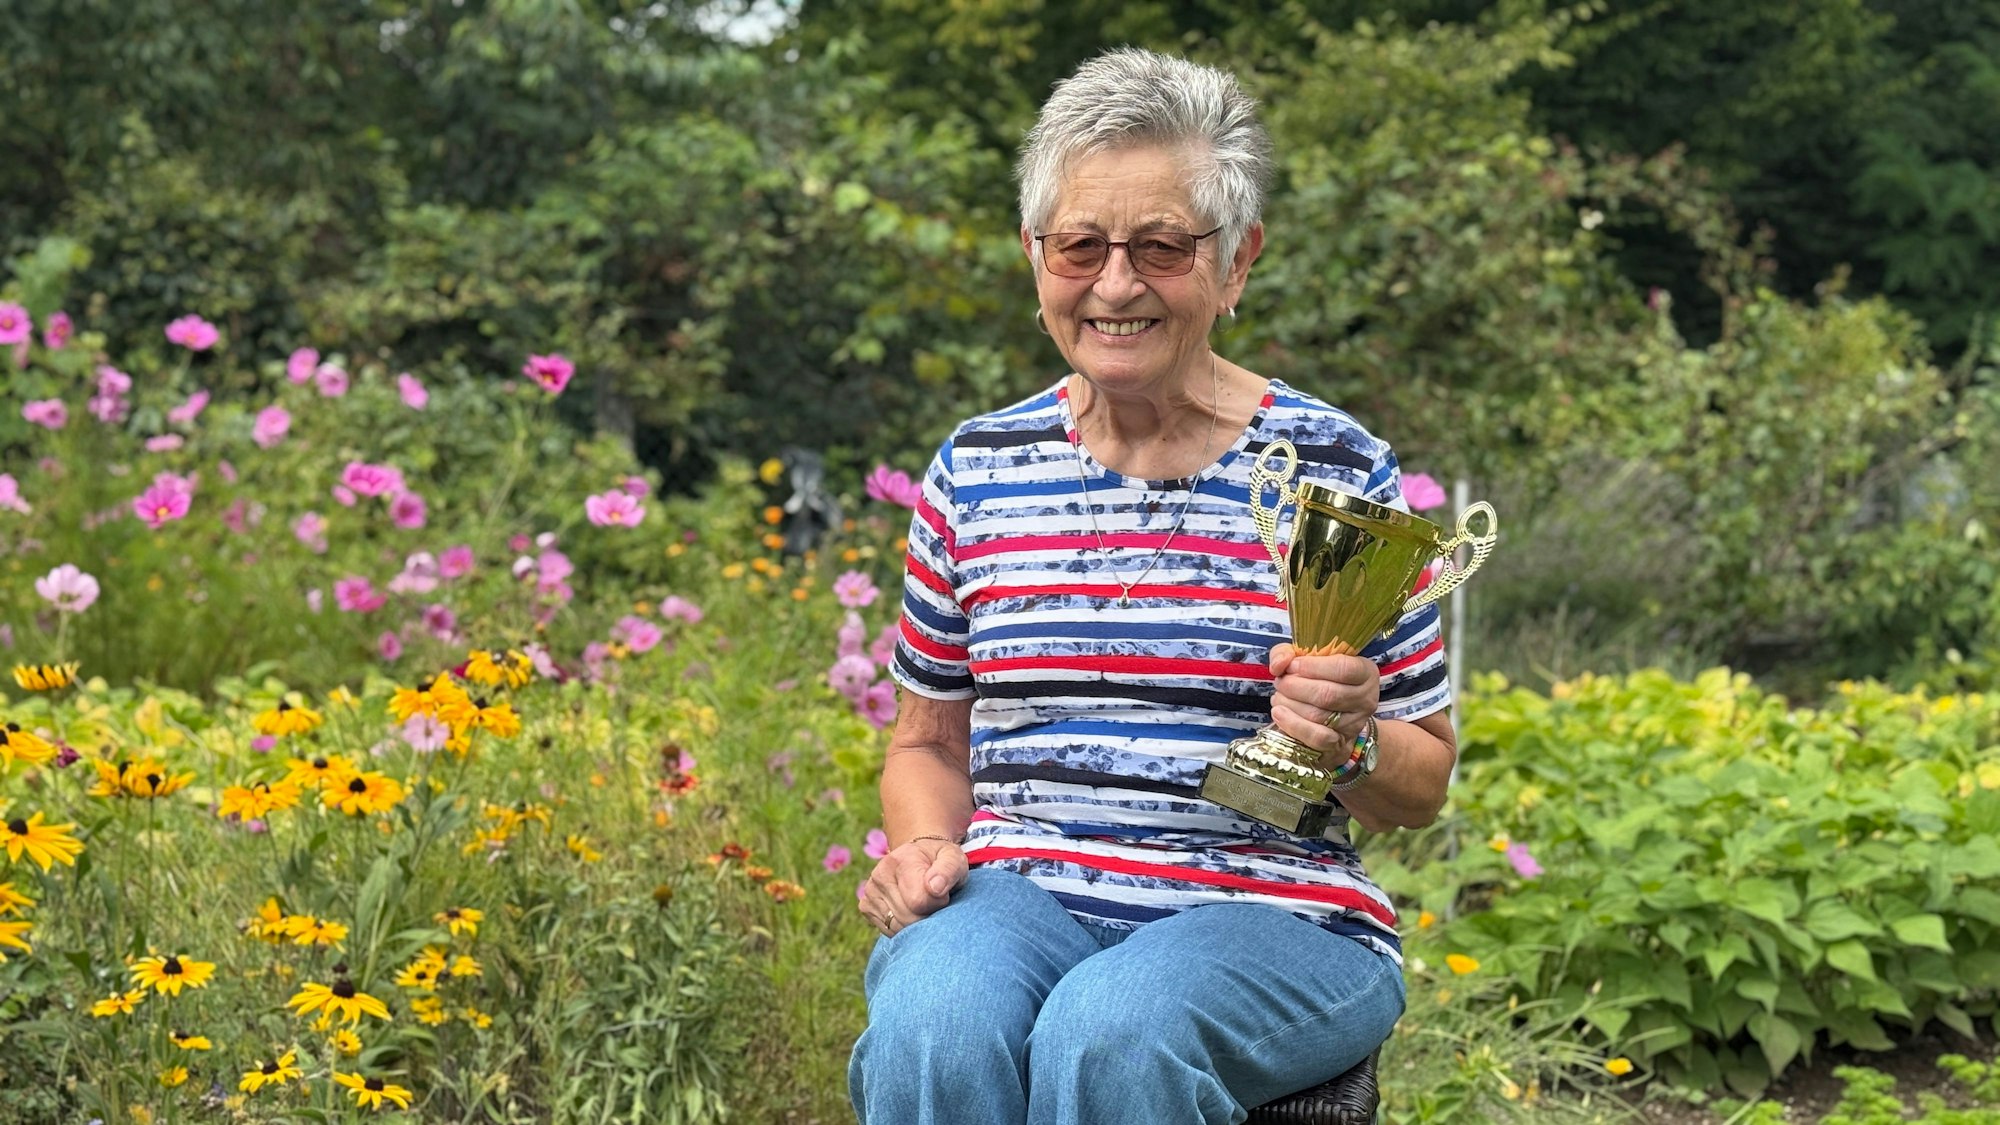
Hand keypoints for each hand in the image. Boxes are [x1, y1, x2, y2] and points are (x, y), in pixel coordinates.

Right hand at [857, 836, 966, 936]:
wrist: (919, 856)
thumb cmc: (940, 861)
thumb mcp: (954, 859)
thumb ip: (949, 870)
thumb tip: (934, 888)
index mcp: (902, 860)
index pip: (918, 900)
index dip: (938, 903)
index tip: (943, 894)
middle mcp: (880, 874)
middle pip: (908, 917)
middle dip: (928, 915)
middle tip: (935, 901)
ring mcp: (870, 891)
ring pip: (898, 927)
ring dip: (916, 923)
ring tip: (923, 904)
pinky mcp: (865, 906)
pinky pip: (889, 931)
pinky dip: (904, 928)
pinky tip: (910, 911)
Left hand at [1267, 643, 1379, 768]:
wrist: (1333, 714)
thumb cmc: (1319, 679)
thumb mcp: (1306, 658)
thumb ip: (1288, 652)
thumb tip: (1279, 664)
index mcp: (1365, 672)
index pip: (1343, 668)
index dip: (1312, 667)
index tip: (1292, 666)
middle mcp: (1365, 699)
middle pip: (1327, 694)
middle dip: (1295, 687)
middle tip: (1280, 682)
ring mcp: (1355, 724)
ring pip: (1319, 715)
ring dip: (1290, 704)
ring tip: (1278, 697)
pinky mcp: (1340, 743)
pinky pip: (1317, 737)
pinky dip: (1294, 725)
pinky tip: (1280, 714)